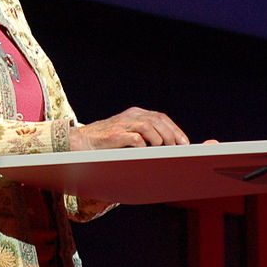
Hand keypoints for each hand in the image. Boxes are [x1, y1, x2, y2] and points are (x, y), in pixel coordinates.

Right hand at [69, 106, 188, 149]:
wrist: (82, 142)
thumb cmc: (108, 142)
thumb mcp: (128, 133)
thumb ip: (144, 135)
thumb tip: (167, 145)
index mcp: (135, 113)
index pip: (160, 117)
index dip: (174, 129)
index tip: (184, 142)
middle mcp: (130, 116)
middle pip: (157, 120)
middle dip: (171, 135)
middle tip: (176, 149)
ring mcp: (122, 124)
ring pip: (149, 126)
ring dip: (159, 139)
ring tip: (162, 150)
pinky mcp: (115, 135)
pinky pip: (135, 138)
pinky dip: (143, 146)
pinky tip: (145, 153)